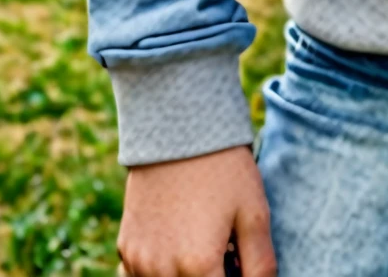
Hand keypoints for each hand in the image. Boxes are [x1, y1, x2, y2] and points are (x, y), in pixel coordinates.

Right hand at [118, 146, 275, 276]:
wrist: (179, 127)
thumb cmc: (223, 169)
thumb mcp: (254, 214)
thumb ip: (261, 266)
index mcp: (198, 267)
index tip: (238, 263)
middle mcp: (162, 271)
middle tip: (226, 253)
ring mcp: (139, 261)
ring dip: (186, 276)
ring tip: (205, 245)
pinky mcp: (125, 247)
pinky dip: (162, 271)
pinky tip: (180, 244)